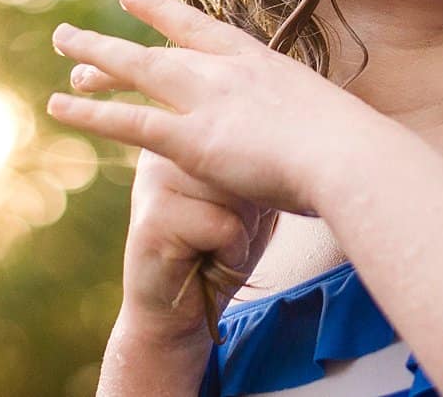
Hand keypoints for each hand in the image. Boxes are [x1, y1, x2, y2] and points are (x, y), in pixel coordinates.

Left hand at [46, 0, 380, 220]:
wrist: (353, 156)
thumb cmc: (356, 150)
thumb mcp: (329, 122)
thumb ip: (304, 123)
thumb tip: (311, 136)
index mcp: (261, 62)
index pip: (203, 29)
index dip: (165, 12)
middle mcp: (228, 70)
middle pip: (162, 46)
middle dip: (119, 37)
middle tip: (78, 33)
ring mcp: (207, 98)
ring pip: (137, 69)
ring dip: (96, 56)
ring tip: (61, 41)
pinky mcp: (191, 137)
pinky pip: (129, 122)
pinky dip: (90, 114)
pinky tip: (58, 107)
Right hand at [111, 146, 277, 341]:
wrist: (176, 309)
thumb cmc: (218, 249)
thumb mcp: (247, 196)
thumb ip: (257, 160)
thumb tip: (288, 137)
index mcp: (183, 133)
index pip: (248, 138)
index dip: (257, 182)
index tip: (233, 206)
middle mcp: (163, 148)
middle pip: (242, 163)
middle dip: (249, 208)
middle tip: (220, 231)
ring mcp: (154, 179)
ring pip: (235, 193)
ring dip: (240, 230)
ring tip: (212, 244)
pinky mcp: (153, 218)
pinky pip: (223, 226)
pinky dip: (229, 252)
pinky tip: (202, 261)